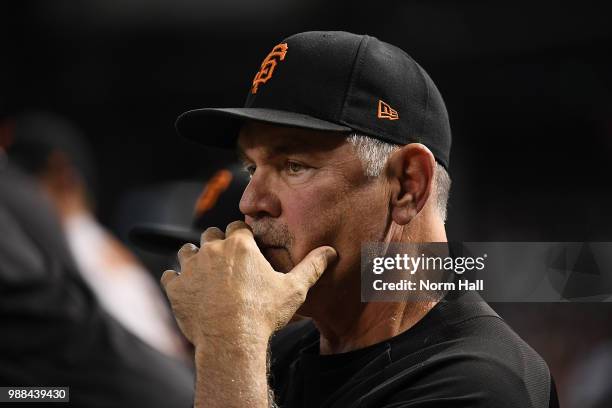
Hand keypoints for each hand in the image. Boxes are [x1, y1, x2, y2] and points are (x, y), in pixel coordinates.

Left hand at [161, 220, 336, 346]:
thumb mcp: (294, 289)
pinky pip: (170, 276)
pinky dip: (177, 281)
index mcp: (239, 245)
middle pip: (211, 235)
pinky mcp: (176, 288)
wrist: (231, 340)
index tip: (246, 247)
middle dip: (217, 244)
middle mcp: (212, 249)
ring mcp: (191, 268)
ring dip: (194, 258)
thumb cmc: (263, 314)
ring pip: (187, 251)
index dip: (241, 236)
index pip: (237, 227)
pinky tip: (187, 289)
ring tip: (204, 273)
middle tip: (226, 262)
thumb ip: (312, 266)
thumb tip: (331, 251)